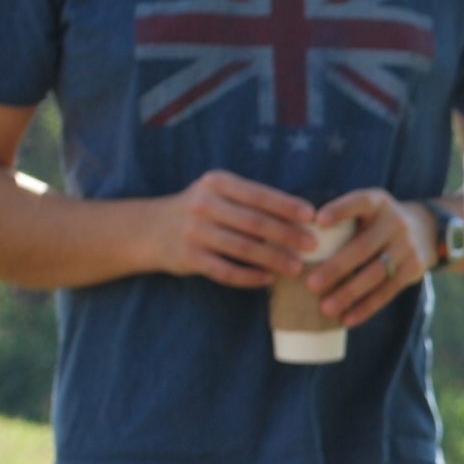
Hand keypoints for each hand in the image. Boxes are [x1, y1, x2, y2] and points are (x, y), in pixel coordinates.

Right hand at [151, 170, 319, 287]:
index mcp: (217, 183)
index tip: (313, 216)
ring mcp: (194, 232)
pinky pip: (226, 271)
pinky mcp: (188, 258)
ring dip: (274, 259)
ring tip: (298, 267)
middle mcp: (203, 204)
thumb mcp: (220, 193)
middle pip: (255, 222)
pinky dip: (250, 277)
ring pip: (243, 249)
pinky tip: (269, 279)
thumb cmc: (203, 210)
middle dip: (288, 235)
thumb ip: (253, 201)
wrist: (150, 229)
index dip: (287, 206)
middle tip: (313, 245)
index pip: (259, 195)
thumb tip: (306, 217)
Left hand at [309, 191, 434, 326]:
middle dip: (337, 267)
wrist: (425, 230)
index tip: (318, 221)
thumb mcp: (366, 209)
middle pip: (363, 247)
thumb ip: (341, 218)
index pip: (359, 202)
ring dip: (350, 292)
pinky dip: (367, 307)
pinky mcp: (414, 269)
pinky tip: (348, 318)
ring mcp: (407, 247)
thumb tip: (291, 240)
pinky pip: (388, 291)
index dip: (340, 210)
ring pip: (376, 273)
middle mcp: (395, 222)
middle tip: (311, 285)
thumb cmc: (376, 222)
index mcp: (378, 202)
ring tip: (326, 308)